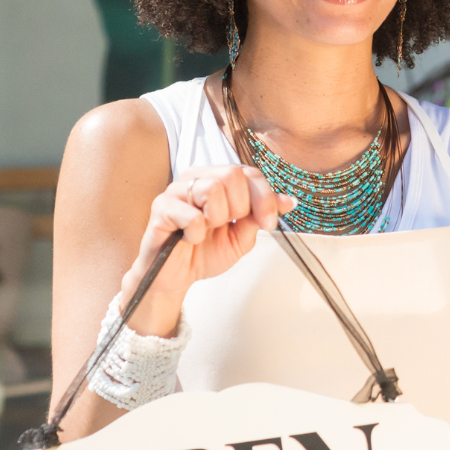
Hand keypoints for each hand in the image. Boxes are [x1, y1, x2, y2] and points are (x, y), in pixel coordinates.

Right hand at [120, 165, 295, 335]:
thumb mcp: (242, 237)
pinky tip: (189, 239)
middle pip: (232, 174)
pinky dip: (196, 233)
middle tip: (227, 226)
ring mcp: (176, 190)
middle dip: (240, 207)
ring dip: (217, 218)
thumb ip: (261, 217)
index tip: (268, 223)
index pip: (249, 172)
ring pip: (212, 188)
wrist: (176, 277)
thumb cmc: (205, 252)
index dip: (264, 197)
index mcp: (217, 179)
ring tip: (206, 230)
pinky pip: (191, 214)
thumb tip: (289, 201)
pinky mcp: (160, 208)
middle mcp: (195, 177)